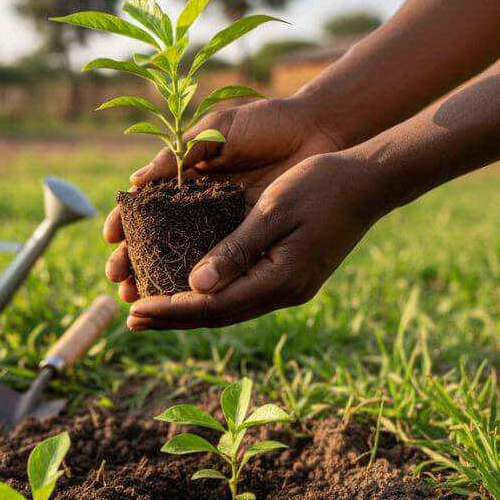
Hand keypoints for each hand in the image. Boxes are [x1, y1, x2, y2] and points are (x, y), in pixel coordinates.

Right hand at [105, 97, 341, 302]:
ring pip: (187, 260)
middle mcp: (202, 209)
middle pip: (161, 242)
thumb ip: (179, 154)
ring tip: (138, 296)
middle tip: (118, 280)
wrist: (319, 128)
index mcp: (188, 182)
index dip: (126, 224)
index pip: (148, 209)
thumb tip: (135, 183)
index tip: (110, 239)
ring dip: (162, 279)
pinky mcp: (254, 239)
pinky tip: (184, 295)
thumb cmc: (266, 122)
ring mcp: (227, 227)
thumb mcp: (217, 132)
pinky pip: (224, 264)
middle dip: (136, 262)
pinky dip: (203, 281)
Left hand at [125, 152, 388, 329]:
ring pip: (227, 307)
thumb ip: (236, 249)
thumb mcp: (274, 211)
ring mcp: (287, 286)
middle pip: (217, 314)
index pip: (214, 306)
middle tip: (129, 318)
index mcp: (280, 280)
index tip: (134, 311)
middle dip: (171, 317)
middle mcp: (282, 291)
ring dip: (187, 309)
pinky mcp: (287, 275)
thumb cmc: (322, 185)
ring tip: (148, 308)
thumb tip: (196, 286)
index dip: (171, 310)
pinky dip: (208, 294)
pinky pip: (239, 292)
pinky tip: (187, 288)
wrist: (370, 181)